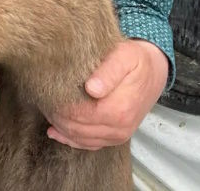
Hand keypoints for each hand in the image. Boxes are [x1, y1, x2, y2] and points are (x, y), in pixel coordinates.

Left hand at [46, 39, 169, 149]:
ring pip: (80, 138)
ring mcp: (118, 136)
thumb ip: (109, 71)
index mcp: (120, 109)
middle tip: (45, 100)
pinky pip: (89, 144)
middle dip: (58, 116)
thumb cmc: (138, 61)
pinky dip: (71, 139)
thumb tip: (91, 88)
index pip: (79, 114)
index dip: (61, 105)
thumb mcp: (125, 56)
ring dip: (62, 127)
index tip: (49, 93)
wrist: (155, 73)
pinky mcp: (116, 138)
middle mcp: (120, 128)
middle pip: (77, 128)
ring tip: (49, 111)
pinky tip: (57, 131)